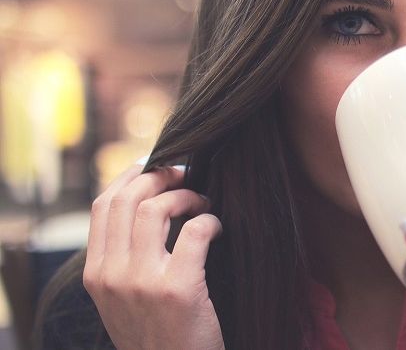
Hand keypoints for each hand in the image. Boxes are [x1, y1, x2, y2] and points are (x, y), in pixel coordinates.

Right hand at [83, 163, 224, 349]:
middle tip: (185, 175)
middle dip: (160, 175)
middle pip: (128, 198)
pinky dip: (210, 220)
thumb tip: (143, 205)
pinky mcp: (178, 288)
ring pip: (156, 208)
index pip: (101, 206)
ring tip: (202, 204)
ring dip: (186, 196)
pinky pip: (194, 231)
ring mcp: (143, 282)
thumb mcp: (120, 300)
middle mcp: (112, 275)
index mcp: (95, 275)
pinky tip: (217, 228)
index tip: (153, 166)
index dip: (130, 176)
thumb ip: (122, 260)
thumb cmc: (157, 334)